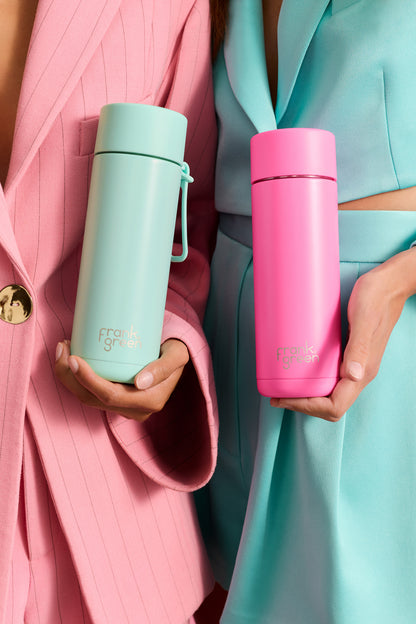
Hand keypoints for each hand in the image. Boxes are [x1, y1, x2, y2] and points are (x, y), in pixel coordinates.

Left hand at [55, 338, 188, 421]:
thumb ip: (164, 367)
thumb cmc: (175, 351)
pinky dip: (76, 378)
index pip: (109, 396)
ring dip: (68, 376)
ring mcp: (123, 407)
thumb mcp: (177, 355)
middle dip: (69, 376)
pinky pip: (90, 393)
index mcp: (149, 401)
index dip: (87, 380)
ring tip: (64, 349)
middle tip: (63, 348)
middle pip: (92, 399)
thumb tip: (139, 382)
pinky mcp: (116, 399)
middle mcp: (134, 410)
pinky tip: (70, 358)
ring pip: (87, 397)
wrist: (176, 357)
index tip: (73, 358)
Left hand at [271, 248, 415, 421]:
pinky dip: (313, 382)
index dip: (308, 407)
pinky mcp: (350, 354)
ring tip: (283, 389)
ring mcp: (355, 364)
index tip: (284, 398)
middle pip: (331, 405)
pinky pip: (331, 377)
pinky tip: (298, 371)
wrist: (389, 284)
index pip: (335, 405)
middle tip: (277, 396)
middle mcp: (360, 372)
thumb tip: (352, 375)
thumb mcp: (365, 319)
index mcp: (363, 371)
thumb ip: (360, 347)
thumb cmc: (377, 297)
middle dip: (303, 405)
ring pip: (331, 393)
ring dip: (307, 397)